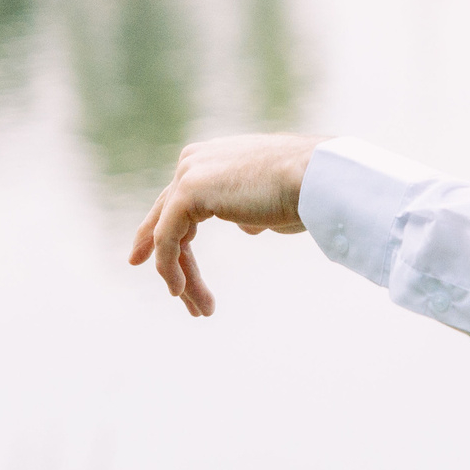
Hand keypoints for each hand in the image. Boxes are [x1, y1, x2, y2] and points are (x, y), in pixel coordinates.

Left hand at [129, 133, 326, 315]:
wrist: (317, 179)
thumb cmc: (306, 192)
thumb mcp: (271, 206)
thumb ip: (252, 214)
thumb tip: (246, 227)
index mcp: (212, 159)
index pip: (178, 202)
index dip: (164, 234)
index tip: (152, 261)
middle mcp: (194, 161)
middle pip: (169, 219)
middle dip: (167, 259)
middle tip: (175, 293)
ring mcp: (189, 173)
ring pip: (169, 234)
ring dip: (183, 276)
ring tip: (200, 310)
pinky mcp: (188, 192)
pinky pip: (168, 238)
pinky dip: (170, 267)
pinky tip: (180, 292)